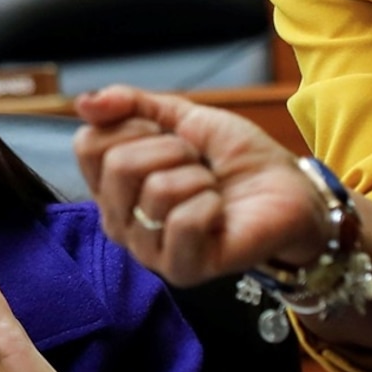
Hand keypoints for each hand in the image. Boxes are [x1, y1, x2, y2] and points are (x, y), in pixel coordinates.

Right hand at [72, 86, 324, 287]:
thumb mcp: (183, 117)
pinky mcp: (181, 270)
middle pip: (118, 165)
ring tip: (212, 189)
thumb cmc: (234, 158)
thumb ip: (132, 105)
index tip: (168, 134)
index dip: (134, 126)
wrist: (288, 188)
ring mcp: (147, 250)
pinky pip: (183, 222)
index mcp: (112, 185)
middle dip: (172, 150)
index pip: (89, 144)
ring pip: (157, 191)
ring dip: (199, 177)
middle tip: (197, 164)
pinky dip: (212, 204)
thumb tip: (83, 101)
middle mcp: (120, 221)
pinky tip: (219, 213)